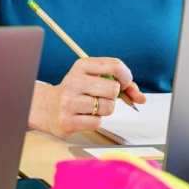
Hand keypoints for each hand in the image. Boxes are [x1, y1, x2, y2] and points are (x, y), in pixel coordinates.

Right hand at [29, 57, 146, 137]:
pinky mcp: (67, 120)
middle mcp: (73, 81)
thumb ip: (120, 84)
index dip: (126, 77)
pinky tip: (84, 116)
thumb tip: (140, 97)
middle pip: (113, 88)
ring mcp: (68, 101)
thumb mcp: (94, 79)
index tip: (123, 83)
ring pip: (107, 107)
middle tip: (102, 96)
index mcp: (81, 66)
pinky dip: (95, 121)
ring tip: (92, 107)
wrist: (47, 107)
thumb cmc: (77, 92)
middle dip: (113, 96)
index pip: (115, 65)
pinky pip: (97, 122)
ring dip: (105, 110)